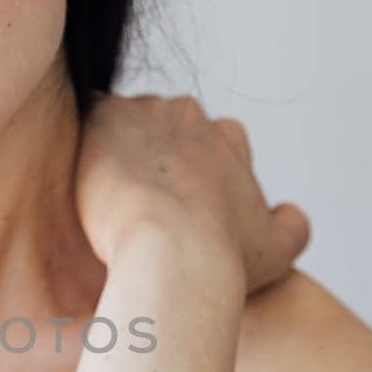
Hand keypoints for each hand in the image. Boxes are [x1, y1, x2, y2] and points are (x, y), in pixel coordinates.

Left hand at [73, 92, 310, 295]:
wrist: (172, 254)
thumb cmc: (223, 260)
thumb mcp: (277, 249)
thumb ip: (292, 227)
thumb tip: (289, 213)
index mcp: (229, 137)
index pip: (207, 142)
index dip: (187, 174)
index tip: (173, 206)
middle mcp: (191, 115)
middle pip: (163, 129)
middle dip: (150, 157)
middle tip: (133, 200)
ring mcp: (146, 111)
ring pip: (124, 123)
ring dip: (114, 149)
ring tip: (103, 193)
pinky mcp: (105, 117)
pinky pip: (89, 117)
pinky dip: (84, 142)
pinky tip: (80, 176)